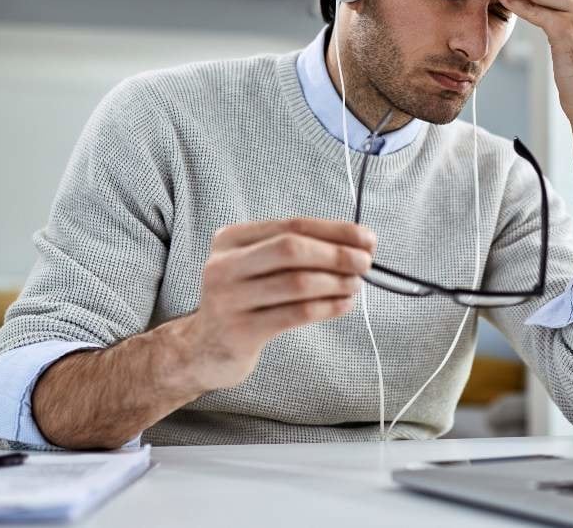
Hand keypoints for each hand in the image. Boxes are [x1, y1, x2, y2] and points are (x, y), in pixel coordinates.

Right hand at [175, 217, 375, 391]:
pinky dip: (329, 307)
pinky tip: (344, 304)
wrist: (205, 348)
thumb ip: (299, 251)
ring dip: (337, 282)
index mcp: (230, 239)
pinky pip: (296, 314)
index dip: (335, 230)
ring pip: (297, 283)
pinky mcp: (241, 332)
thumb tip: (359, 243)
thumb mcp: (259, 266)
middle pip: (292, 249)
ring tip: (355, 285)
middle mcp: (224, 265)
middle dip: (337, 254)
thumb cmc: (246, 300)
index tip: (367, 238)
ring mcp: (229, 299)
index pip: (292, 225)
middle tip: (365, 263)